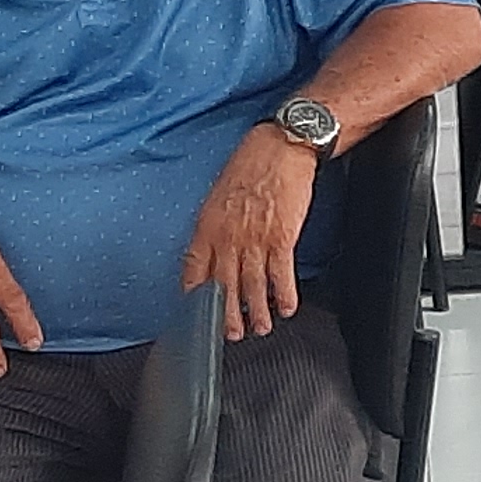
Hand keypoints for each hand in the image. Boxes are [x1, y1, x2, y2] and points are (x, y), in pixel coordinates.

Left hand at [181, 126, 316, 340]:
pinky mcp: (282, 238)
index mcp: (208, 224)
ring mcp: (255, 240)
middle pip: (223, 287)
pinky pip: (281, 275)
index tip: (196, 311)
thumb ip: (216, 222)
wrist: (281, 148)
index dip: (194, 294)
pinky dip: (284, 295)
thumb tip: (217, 245)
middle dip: (227, 315)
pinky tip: (286, 308)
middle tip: (231, 333)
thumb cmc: (251, 163)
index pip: (195, 268)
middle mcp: (228, 237)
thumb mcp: (220, 192)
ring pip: (252, 287)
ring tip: (260, 327)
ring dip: (257, 312)